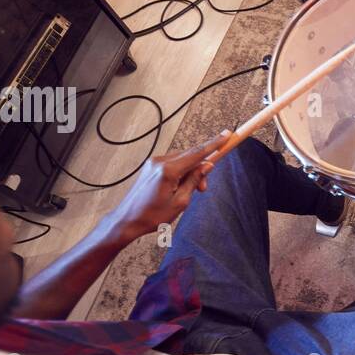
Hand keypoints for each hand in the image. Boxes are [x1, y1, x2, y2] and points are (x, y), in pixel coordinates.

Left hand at [105, 130, 229, 241]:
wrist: (128, 219)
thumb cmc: (153, 215)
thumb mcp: (180, 202)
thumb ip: (194, 181)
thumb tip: (207, 166)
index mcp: (168, 170)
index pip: (197, 153)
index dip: (214, 144)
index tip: (226, 134)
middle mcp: (160, 161)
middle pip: (190, 156)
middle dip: (201, 169)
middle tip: (204, 188)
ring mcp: (154, 162)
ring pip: (182, 160)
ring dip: (191, 172)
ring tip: (190, 192)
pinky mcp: (151, 166)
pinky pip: (173, 163)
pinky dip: (181, 172)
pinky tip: (180, 187)